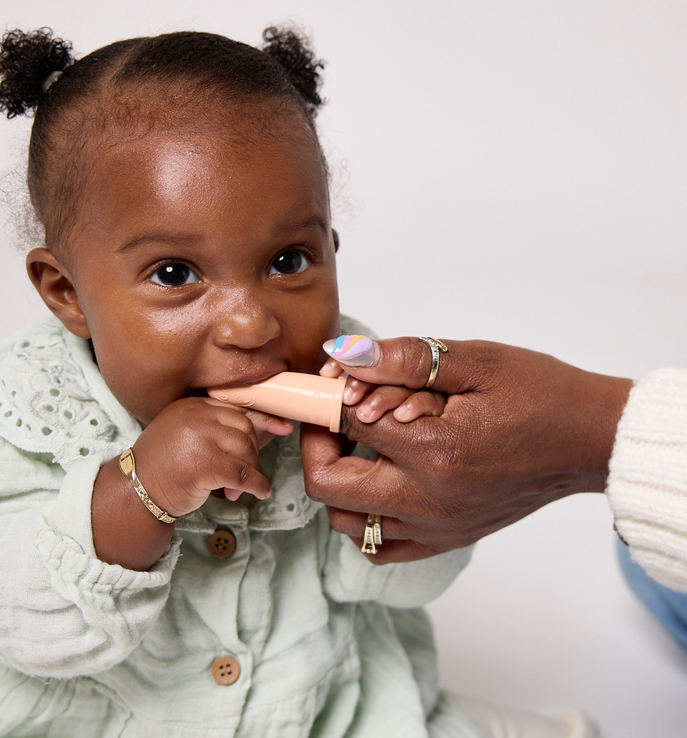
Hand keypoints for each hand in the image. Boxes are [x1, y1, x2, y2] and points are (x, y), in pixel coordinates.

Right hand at [92, 397, 291, 568]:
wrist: (135, 490)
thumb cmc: (163, 466)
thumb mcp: (187, 436)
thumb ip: (218, 429)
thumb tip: (267, 429)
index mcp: (193, 406)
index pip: (237, 408)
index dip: (264, 418)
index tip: (284, 426)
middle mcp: (196, 416)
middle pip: (245, 428)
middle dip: (251, 453)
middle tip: (241, 474)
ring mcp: (199, 438)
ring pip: (246, 450)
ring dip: (248, 472)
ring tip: (233, 489)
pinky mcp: (204, 464)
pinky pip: (243, 473)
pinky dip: (256, 485)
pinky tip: (258, 492)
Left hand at [302, 337, 631, 562]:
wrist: (587, 441)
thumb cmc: (539, 395)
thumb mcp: (476, 361)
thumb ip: (405, 359)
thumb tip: (347, 355)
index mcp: (434, 451)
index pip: (344, 424)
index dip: (327, 397)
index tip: (327, 382)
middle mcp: (429, 501)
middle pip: (328, 486)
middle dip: (314, 445)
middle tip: (329, 417)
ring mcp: (436, 528)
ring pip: (347, 523)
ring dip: (335, 482)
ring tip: (352, 447)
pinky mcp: (447, 539)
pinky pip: (380, 546)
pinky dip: (362, 518)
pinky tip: (375, 483)